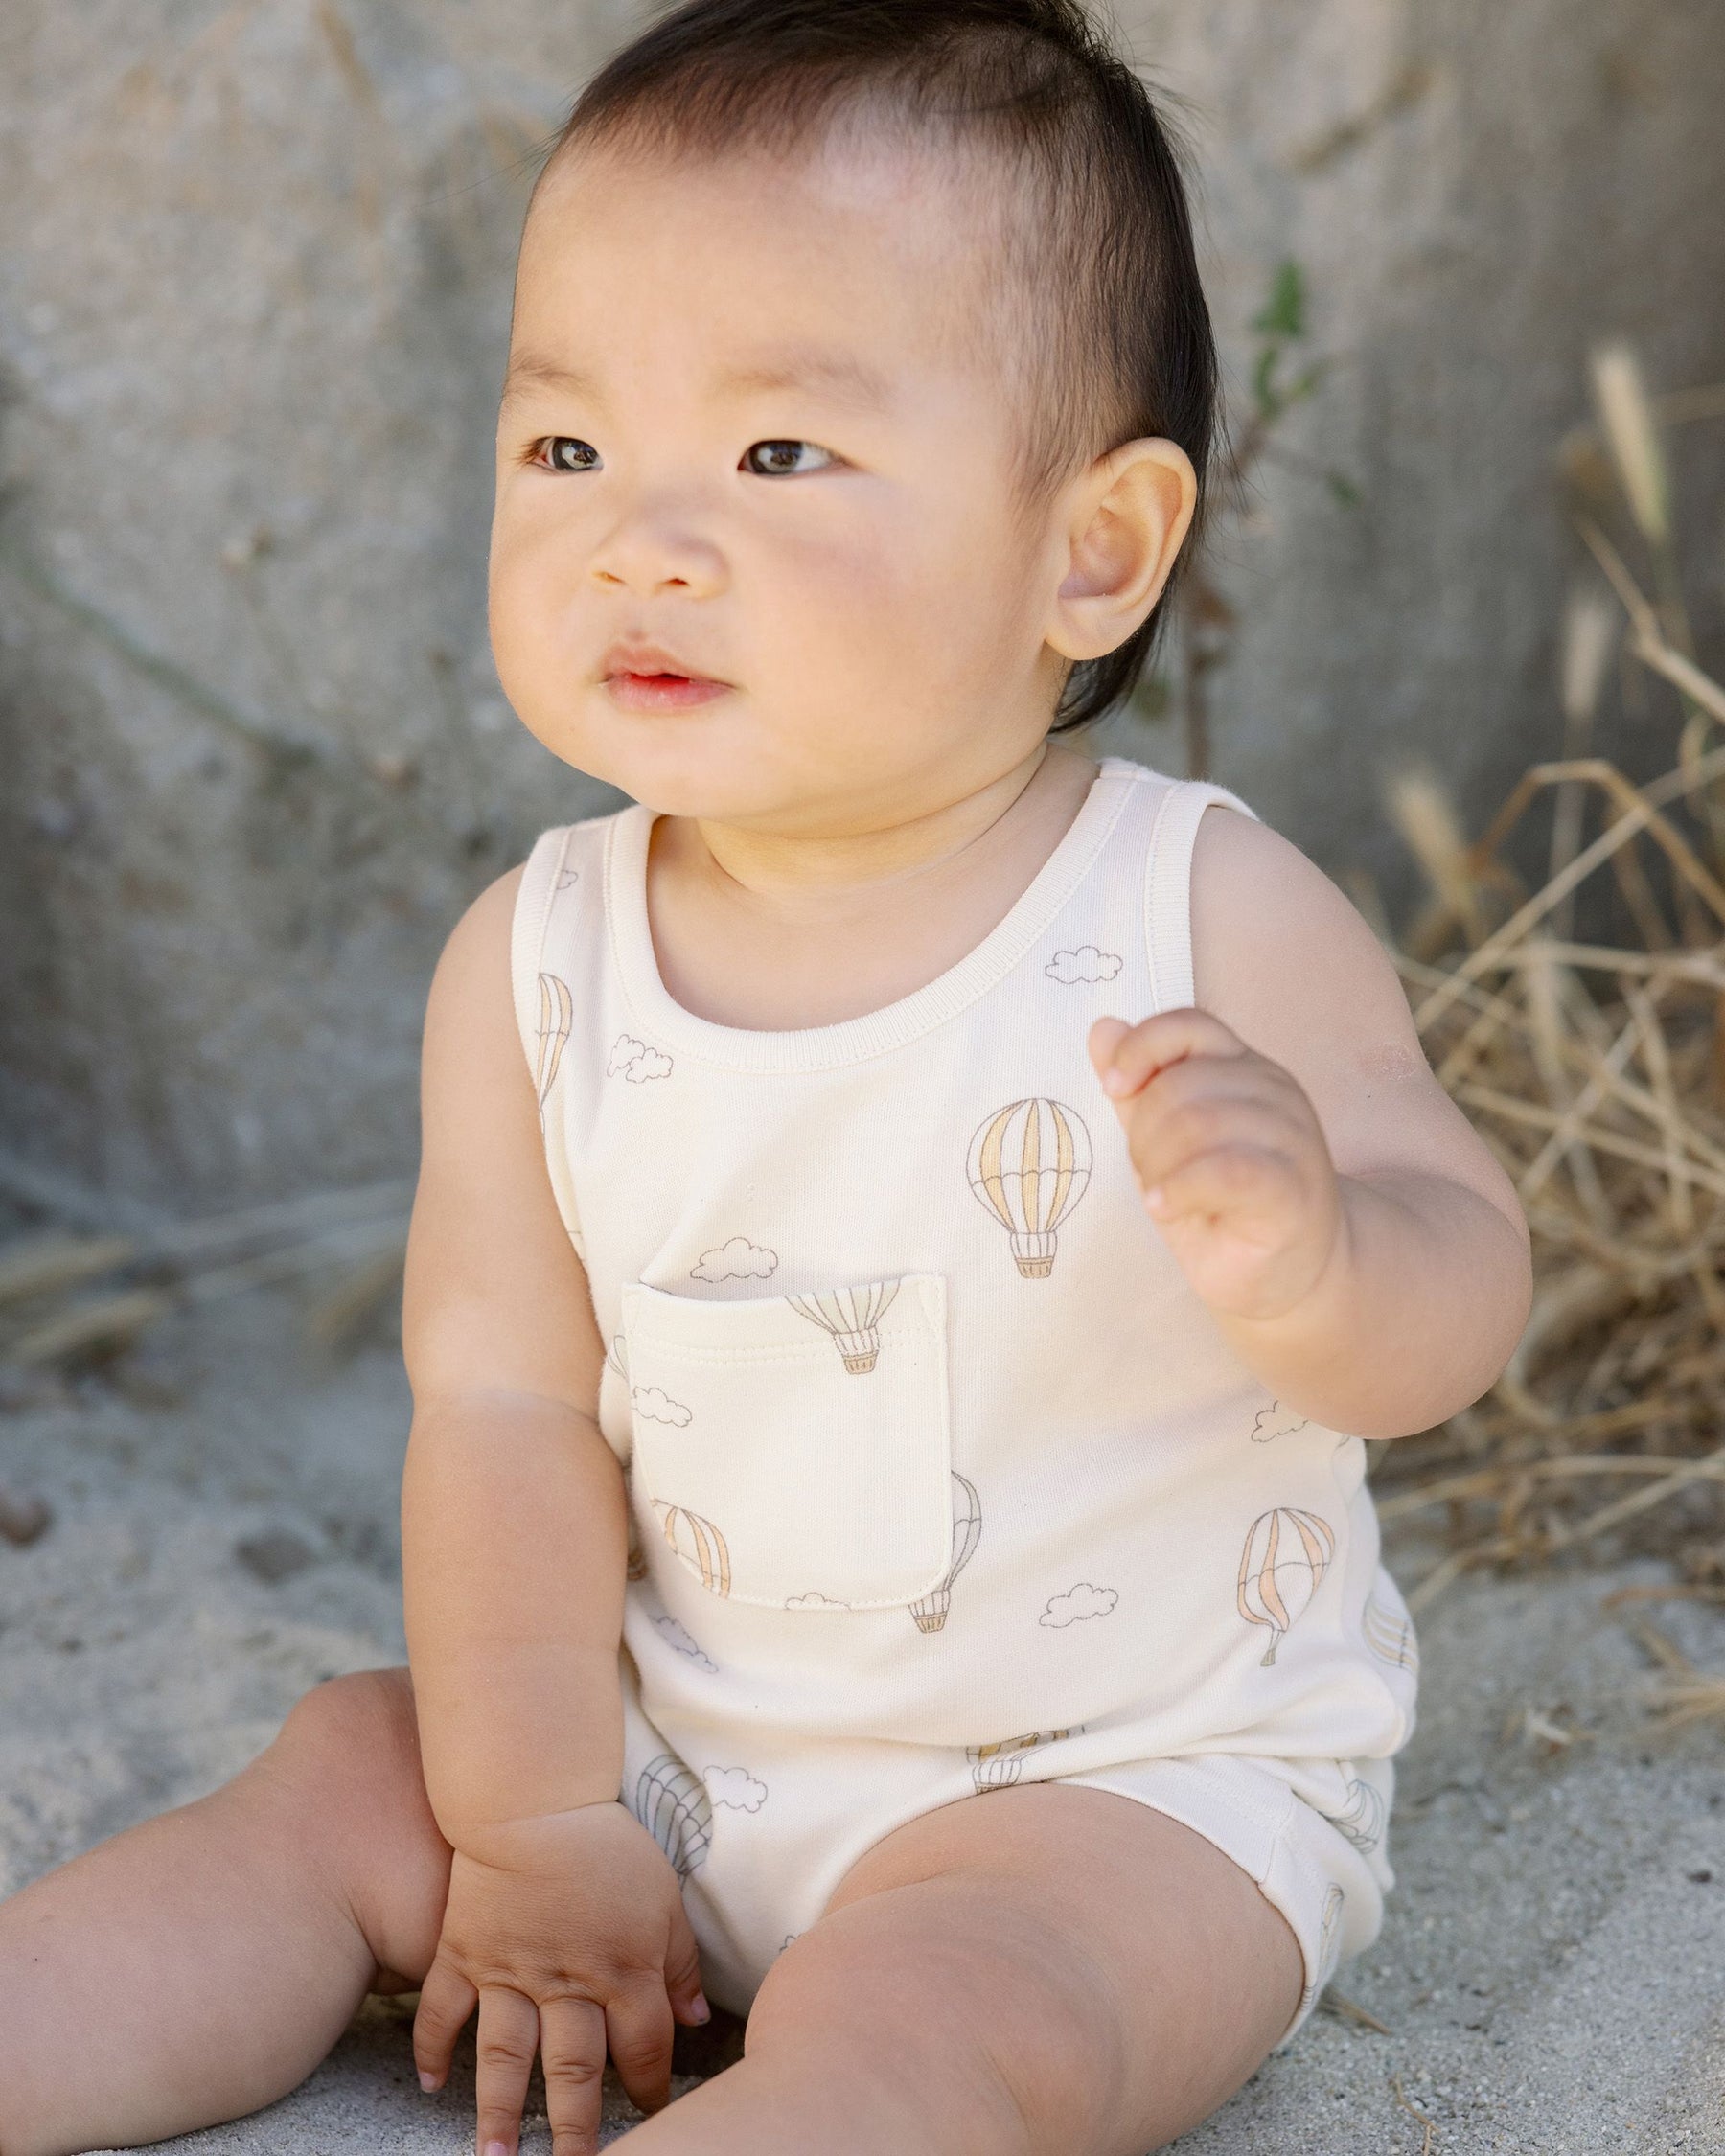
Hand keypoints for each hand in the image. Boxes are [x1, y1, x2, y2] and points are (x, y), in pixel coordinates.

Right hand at [413, 1801, 708, 2155]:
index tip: (652, 2114)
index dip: (651, 2086)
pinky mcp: (464, 1951)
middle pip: (574, 2071)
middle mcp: (566, 1981)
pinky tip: (431, 2086)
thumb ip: (680, 1960)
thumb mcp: (663, 1895)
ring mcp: (509, 1970)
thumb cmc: (606, 1844)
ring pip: (506, 2057)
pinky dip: (433, 2047)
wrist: (534, 1797)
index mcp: (623, 1967)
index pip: (643, 2047)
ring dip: (501, 2113)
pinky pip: (443, 2009)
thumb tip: (696, 2019)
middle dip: (578, 2129)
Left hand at [1089, 1008, 1343, 1323]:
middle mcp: (1274, 1091)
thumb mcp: (1167, 1142)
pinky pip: (1227, 1171)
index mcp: (1244, 1068)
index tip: (1114, 1088)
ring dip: (1159, 1166)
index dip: (1141, 1048)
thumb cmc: (1223, 1205)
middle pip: (1182, 1084)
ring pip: (1201, 1123)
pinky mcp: (1294, 1188)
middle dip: (1144, 1133)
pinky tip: (1164, 1207)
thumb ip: (1140, 1088)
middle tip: (1147, 1173)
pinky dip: (1182, 1189)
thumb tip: (1103, 1028)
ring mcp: (1291, 1138)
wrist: (1290, 1271)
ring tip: (1161, 1196)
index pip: (1190, 1026)